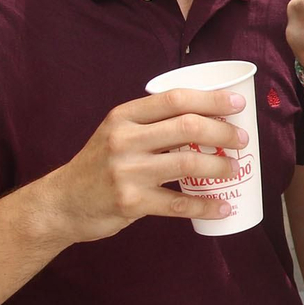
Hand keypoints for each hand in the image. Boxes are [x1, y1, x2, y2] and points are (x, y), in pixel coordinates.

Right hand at [35, 89, 250, 244]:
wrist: (61, 203)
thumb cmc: (99, 164)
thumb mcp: (116, 133)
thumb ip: (150, 123)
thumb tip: (206, 116)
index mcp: (124, 116)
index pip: (175, 99)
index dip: (211, 99)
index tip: (237, 103)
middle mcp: (124, 139)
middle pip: (188, 127)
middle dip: (223, 132)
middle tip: (241, 140)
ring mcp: (127, 172)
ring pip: (189, 163)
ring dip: (220, 166)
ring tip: (234, 168)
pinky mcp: (132, 202)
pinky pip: (180, 203)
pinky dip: (207, 205)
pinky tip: (224, 206)